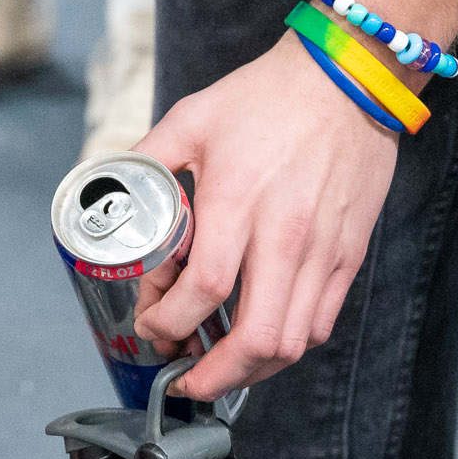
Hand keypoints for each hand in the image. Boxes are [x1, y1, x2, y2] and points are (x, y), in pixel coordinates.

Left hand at [131, 31, 399, 397]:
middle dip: (213, 376)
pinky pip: (320, 322)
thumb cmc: (267, 96)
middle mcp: (285, 236)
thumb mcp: (191, 118)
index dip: (170, 322)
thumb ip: (146, 159)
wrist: (347, 80)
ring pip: (293, 343)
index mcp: (239, 202)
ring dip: (251, 370)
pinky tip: (260, 339)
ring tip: (219, 367)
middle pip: (256, 339)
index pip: (205, 291)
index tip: (151, 326)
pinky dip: (288, 346)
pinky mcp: (348, 255)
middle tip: (184, 378)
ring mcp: (323, 251)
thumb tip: (108, 188)